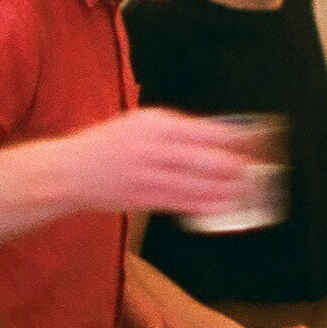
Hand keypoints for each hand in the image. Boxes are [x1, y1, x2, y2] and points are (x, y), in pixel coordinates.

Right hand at [43, 109, 251, 218]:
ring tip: (246, 191)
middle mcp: (153, 148)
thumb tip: (220, 136)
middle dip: (236, 168)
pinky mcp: (144, 199)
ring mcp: (148, 175)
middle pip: (206, 160)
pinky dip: (205, 205)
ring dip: (226, 190)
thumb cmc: (111, 143)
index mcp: (156, 124)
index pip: (206, 131)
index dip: (235, 140)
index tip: (256, 144)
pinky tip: (222, 205)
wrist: (71, 171)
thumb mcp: (142, 122)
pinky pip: (182, 203)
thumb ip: (178, 128)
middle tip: (255, 171)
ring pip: (198, 185)